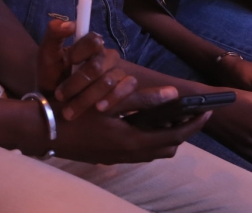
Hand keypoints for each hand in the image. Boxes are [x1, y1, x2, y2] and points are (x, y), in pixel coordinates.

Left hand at [37, 20, 136, 120]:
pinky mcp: (125, 86)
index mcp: (89, 44)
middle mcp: (106, 56)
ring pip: (109, 80)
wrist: (55, 103)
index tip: (68, 63)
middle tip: (60, 96)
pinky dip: (114, 97)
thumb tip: (69, 24)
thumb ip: (53, 34)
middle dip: (76, 83)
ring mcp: (117, 71)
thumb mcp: (46, 54)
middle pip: (98, 66)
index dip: (80, 52)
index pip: (93, 41)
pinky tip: (99, 107)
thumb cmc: (51, 76)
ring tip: (70, 111)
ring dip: (87, 97)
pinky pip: (129, 86)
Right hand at [52, 88, 210, 163]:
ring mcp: (119, 158)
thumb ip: (143, 99)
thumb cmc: (74, 112)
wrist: (44, 131)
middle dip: (182, 131)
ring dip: (166, 136)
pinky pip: (140, 152)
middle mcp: (129, 154)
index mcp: (132, 141)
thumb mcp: (109, 101)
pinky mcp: (110, 157)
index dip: (193, 123)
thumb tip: (172, 94)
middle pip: (167, 147)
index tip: (207, 111)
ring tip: (170, 115)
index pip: (175, 135)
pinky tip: (143, 122)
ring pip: (154, 151)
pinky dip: (150, 139)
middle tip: (190, 113)